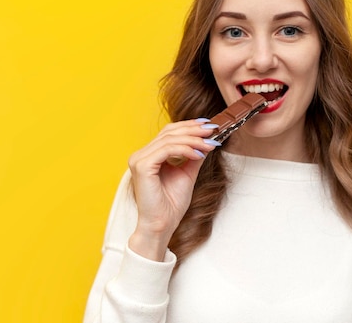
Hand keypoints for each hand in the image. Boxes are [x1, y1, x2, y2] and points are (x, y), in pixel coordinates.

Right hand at [127, 119, 219, 259]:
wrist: (162, 225)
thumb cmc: (171, 204)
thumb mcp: (187, 174)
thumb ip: (194, 156)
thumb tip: (207, 140)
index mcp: (148, 156)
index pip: (168, 132)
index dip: (189, 126)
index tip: (209, 125)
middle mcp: (141, 155)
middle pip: (169, 132)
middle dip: (194, 130)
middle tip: (213, 130)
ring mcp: (139, 159)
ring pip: (169, 139)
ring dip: (193, 140)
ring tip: (209, 144)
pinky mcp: (142, 166)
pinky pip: (167, 149)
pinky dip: (185, 149)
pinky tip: (199, 154)